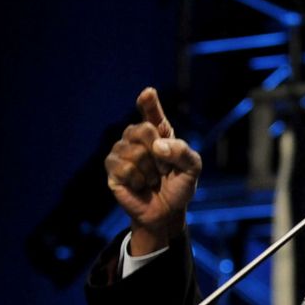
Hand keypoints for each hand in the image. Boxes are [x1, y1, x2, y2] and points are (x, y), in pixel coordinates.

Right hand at [105, 88, 201, 254]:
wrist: (167, 212)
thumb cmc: (179, 186)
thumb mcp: (192, 168)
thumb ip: (183, 151)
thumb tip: (158, 146)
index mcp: (159, 133)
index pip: (152, 113)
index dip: (149, 102)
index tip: (148, 93)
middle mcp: (137, 138)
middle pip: (142, 129)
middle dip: (159, 153)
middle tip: (165, 169)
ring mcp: (122, 152)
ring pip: (134, 152)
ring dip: (149, 170)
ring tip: (152, 179)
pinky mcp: (112, 169)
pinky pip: (124, 168)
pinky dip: (138, 180)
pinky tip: (140, 185)